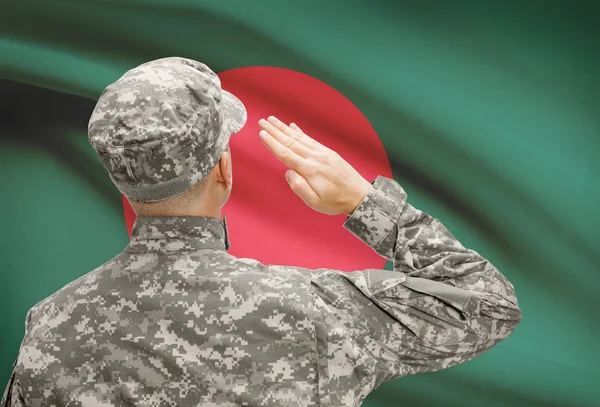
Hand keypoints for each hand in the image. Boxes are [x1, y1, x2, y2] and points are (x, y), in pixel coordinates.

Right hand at [258, 116, 372, 215]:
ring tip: (273, 120)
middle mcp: (315, 158)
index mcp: (309, 170)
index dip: (273, 143)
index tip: (262, 133)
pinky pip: (311, 139)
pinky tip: (293, 126)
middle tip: (262, 121)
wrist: (359, 195)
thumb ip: (299, 187)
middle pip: (290, 142)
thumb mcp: (315, 202)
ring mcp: (322, 153)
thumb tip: (288, 172)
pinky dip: (300, 132)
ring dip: (284, 128)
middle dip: (275, 131)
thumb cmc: (336, 201)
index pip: (286, 154)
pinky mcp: (328, 152)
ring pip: (299, 138)